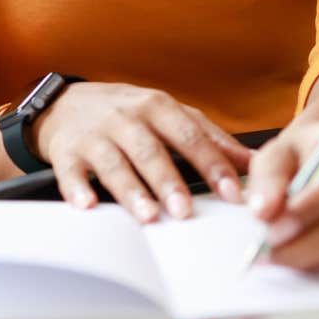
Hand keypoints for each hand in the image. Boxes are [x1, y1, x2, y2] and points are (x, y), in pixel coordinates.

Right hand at [30, 81, 253, 222]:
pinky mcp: (67, 152)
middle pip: (152, 151)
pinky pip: (71, 172)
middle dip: (170, 182)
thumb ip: (211, 138)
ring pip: (115, 164)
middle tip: (185, 210)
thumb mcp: (171, 115)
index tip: (231, 192)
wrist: (67, 103)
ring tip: (148, 215)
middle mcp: (128, 119)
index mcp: (159, 108)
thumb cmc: (129, 112)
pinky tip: (88, 205)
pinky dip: (78, 189)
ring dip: (132, 191)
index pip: (191, 137)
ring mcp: (96, 135)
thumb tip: (251, 161)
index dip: (213, 165)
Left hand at [242, 113, 318, 271]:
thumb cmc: (310, 149)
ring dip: (304, 258)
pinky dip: (317, 261)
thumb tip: (262, 213)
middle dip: (299, 246)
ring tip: (272, 251)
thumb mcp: (282, 149)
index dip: (311, 210)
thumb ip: (269, 177)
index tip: (271, 230)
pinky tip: (298, 247)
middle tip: (262, 251)